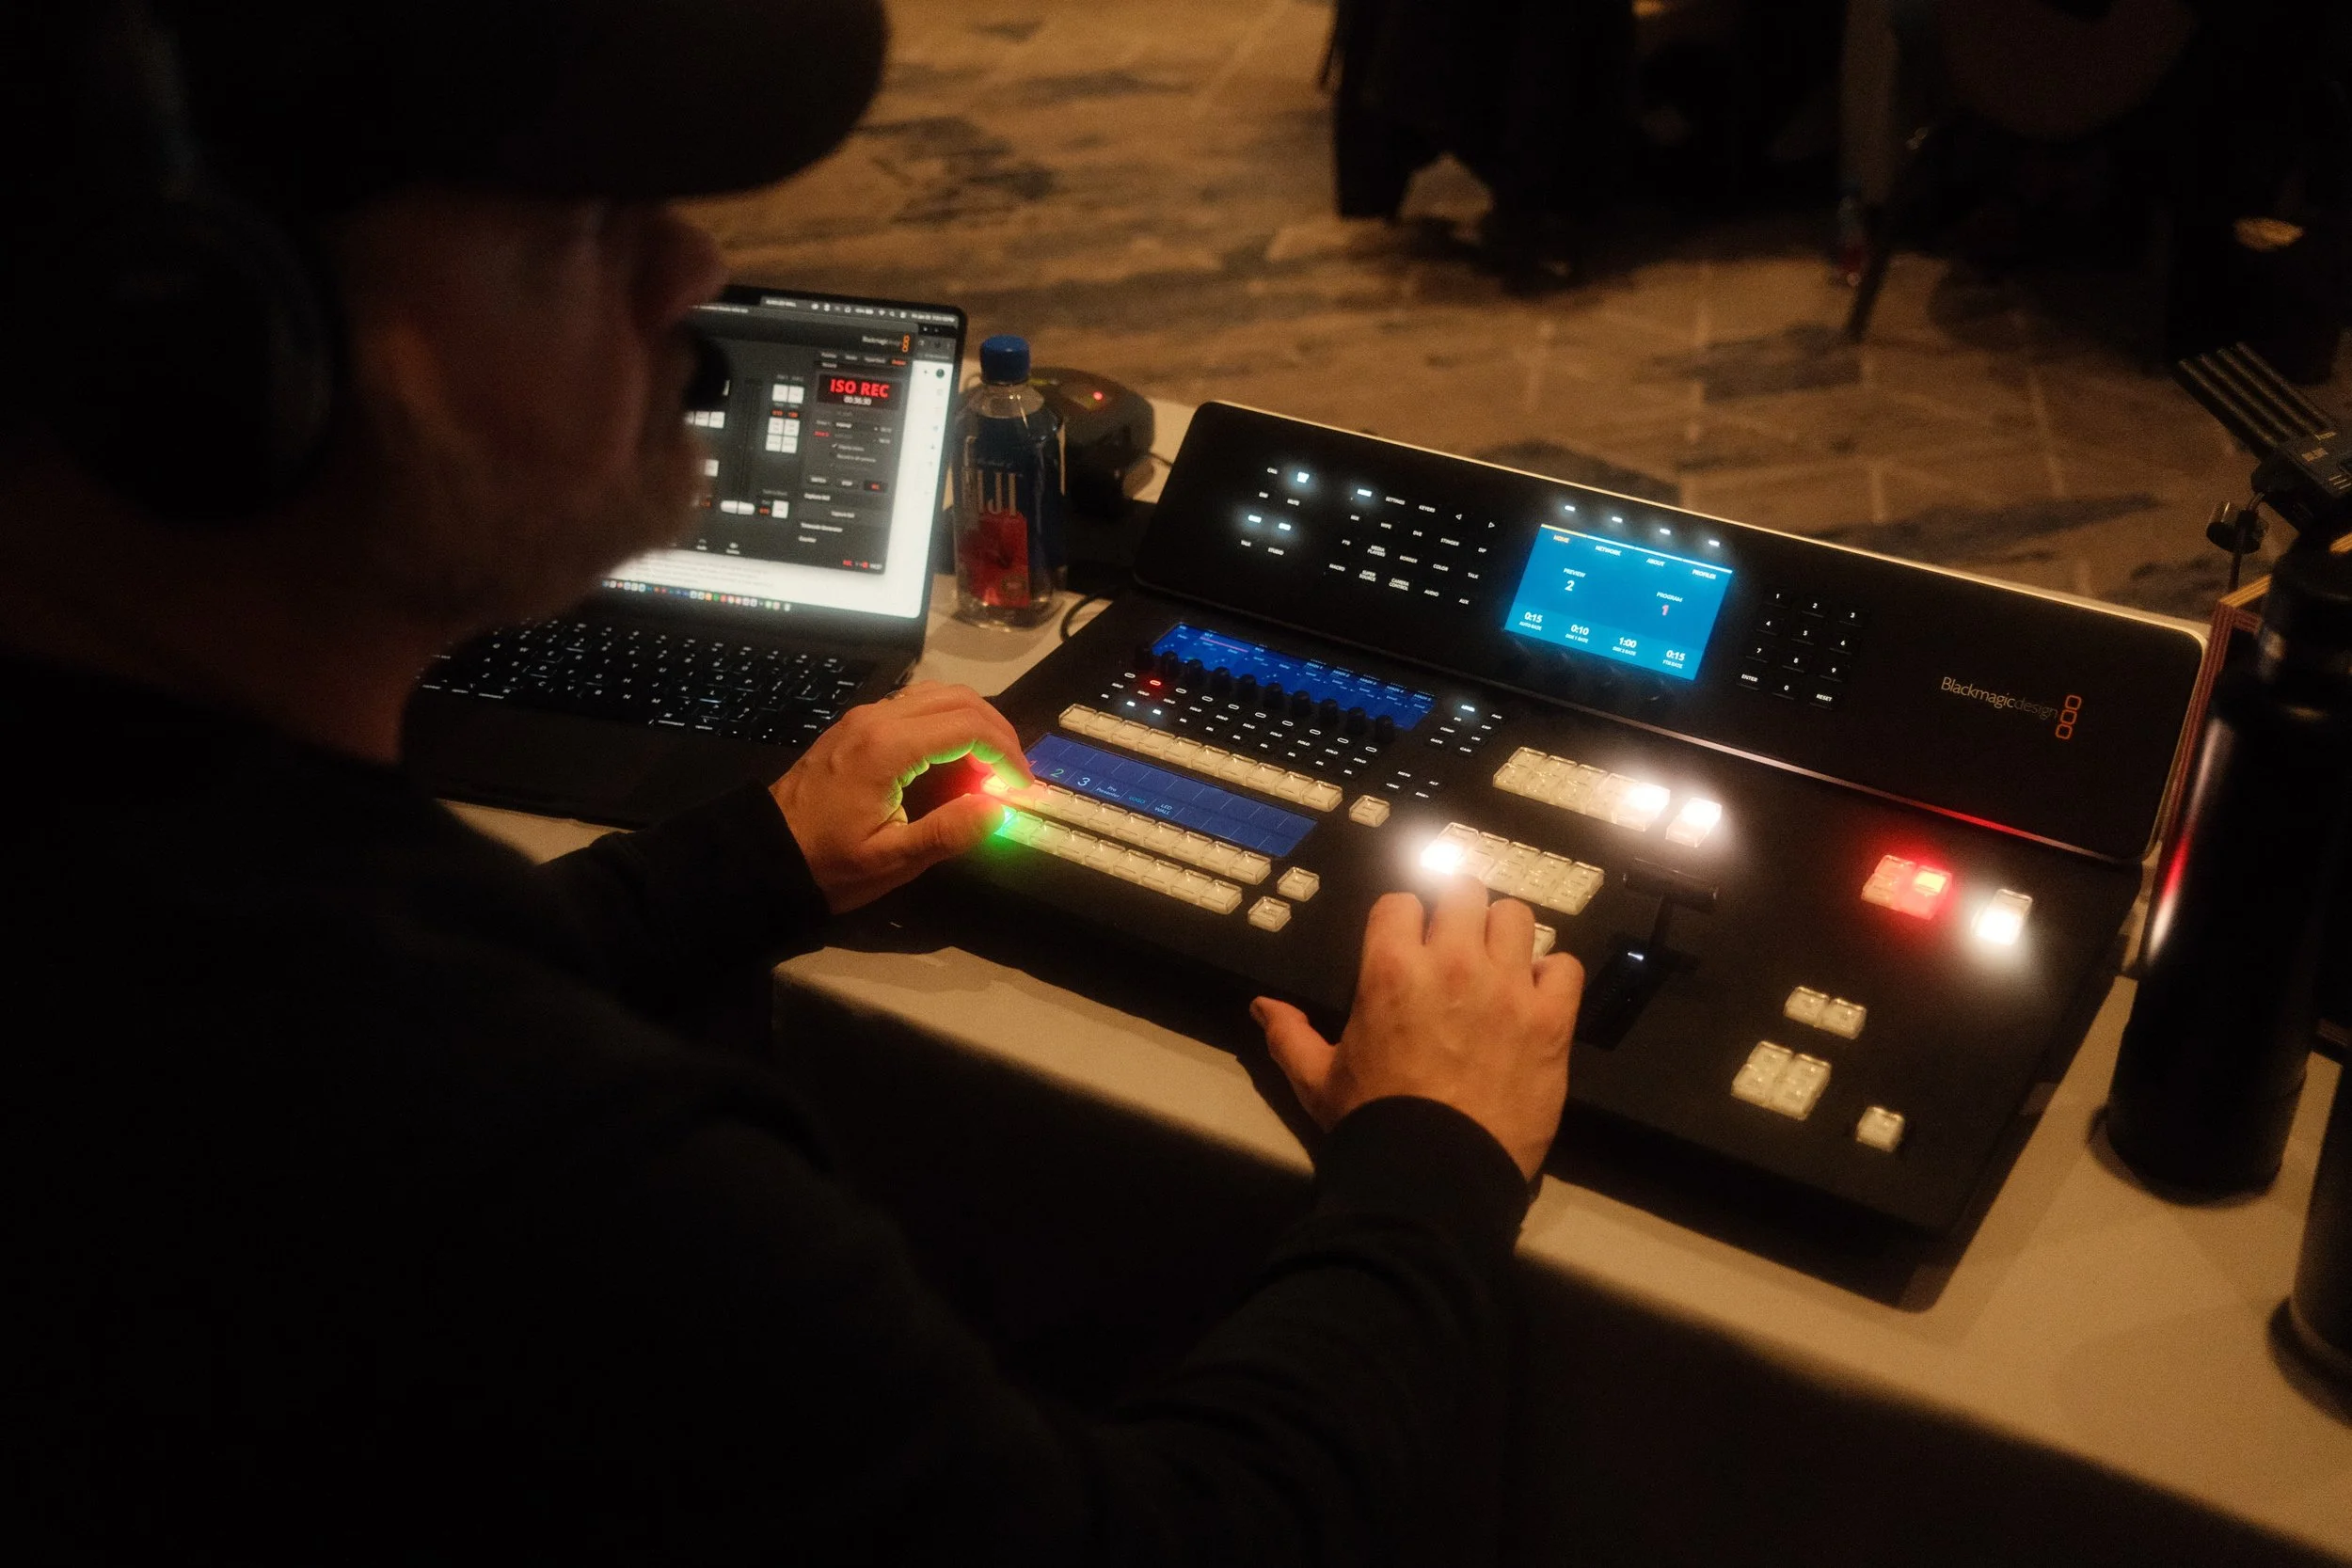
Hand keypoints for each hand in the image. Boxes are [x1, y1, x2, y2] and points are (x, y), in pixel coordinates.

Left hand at [769, 681, 1031, 913]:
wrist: (766, 853)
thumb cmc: (827, 863)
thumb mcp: (890, 860)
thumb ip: (948, 832)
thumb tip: (998, 809)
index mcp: (887, 748)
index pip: (968, 728)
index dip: (1006, 754)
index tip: (1021, 788)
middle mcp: (877, 718)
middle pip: (960, 700)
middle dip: (998, 733)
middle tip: (1013, 775)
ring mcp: (865, 716)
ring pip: (939, 694)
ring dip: (975, 722)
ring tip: (989, 766)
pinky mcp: (857, 724)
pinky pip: (916, 704)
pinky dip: (948, 720)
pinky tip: (955, 756)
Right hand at [1252, 876, 1581, 1180]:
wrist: (1435, 1178)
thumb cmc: (1373, 1125)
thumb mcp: (1318, 1081)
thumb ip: (1290, 1036)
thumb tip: (1262, 1007)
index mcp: (1392, 970)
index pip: (1400, 902)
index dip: (1403, 919)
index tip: (1408, 939)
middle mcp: (1453, 964)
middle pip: (1464, 892)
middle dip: (1457, 911)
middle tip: (1457, 941)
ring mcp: (1507, 988)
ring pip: (1517, 917)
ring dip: (1505, 935)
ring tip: (1500, 963)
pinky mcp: (1550, 1019)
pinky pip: (1564, 966)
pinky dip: (1551, 975)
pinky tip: (1537, 995)